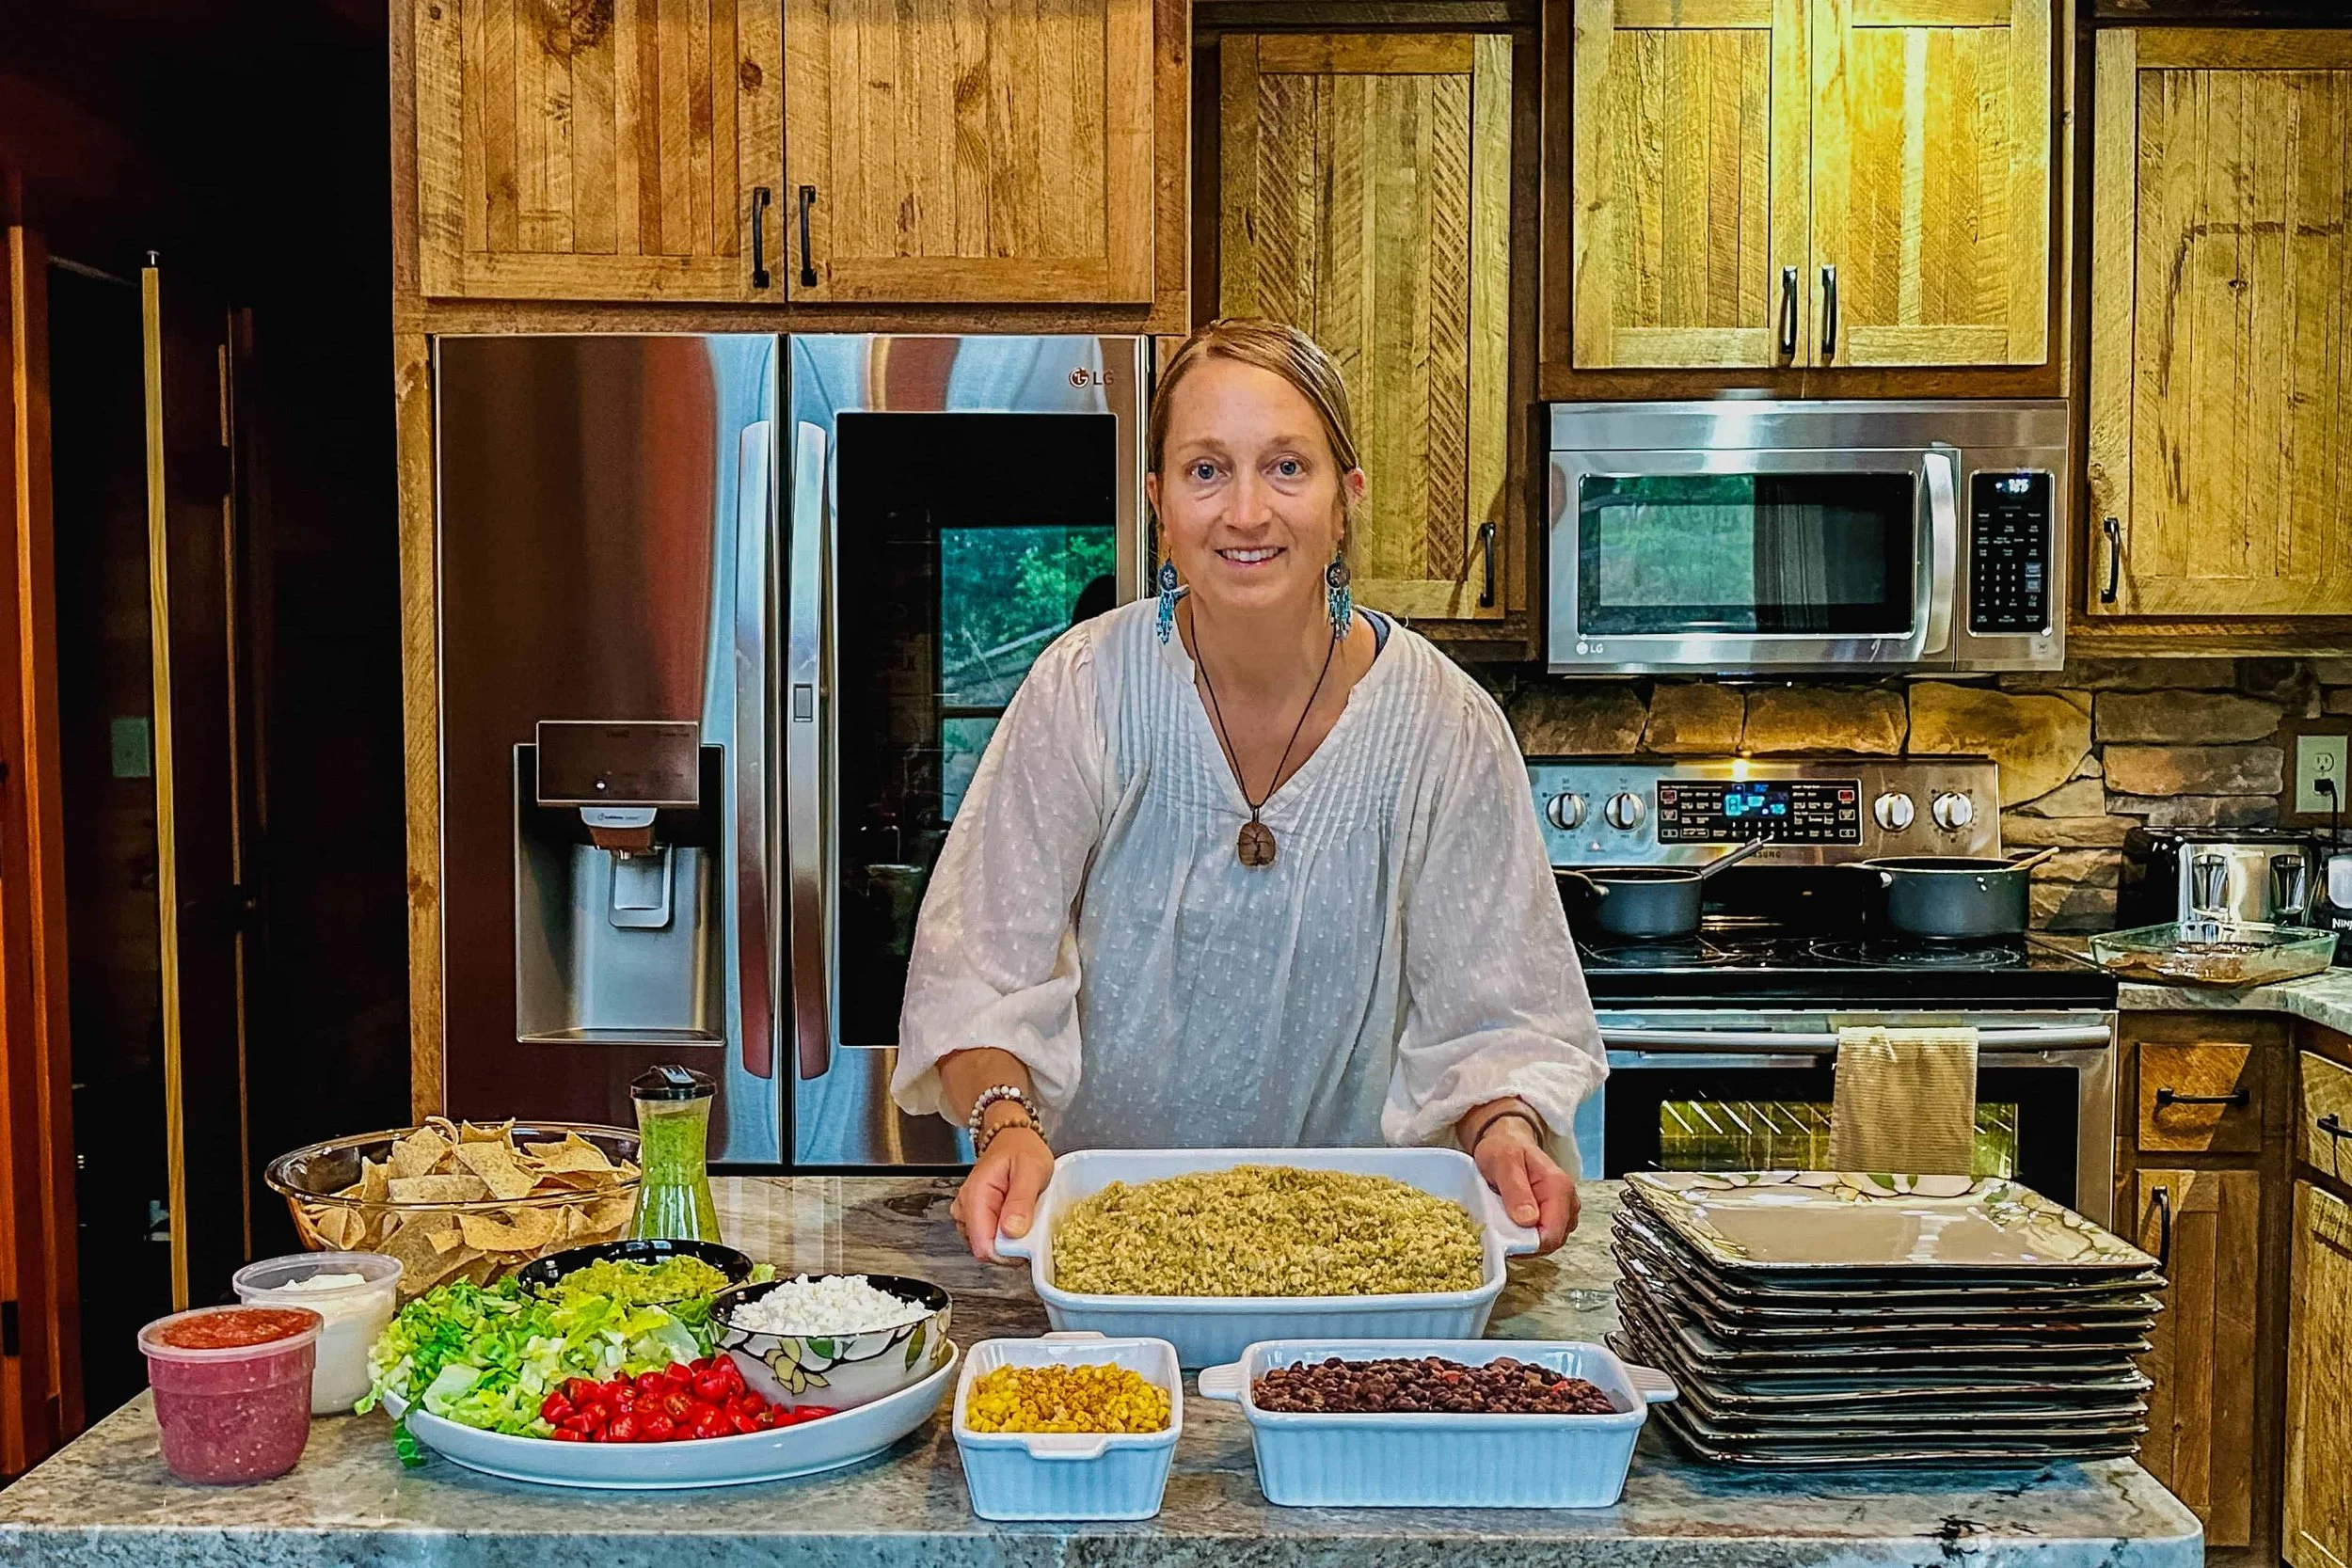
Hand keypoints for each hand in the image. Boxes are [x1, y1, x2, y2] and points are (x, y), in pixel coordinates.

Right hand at [949, 1125, 1053, 1262]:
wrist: (1013, 1138)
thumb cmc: (1022, 1149)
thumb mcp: (1030, 1169)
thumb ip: (1021, 1200)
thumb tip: (1012, 1231)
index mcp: (975, 1196)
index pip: (982, 1245)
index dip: (1008, 1253)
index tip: (1029, 1243)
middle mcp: (965, 1208)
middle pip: (985, 1250)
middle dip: (1011, 1248)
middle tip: (1033, 1225)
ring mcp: (968, 1215)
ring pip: (988, 1248)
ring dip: (1010, 1243)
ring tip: (1027, 1218)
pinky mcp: (975, 1218)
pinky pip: (990, 1239)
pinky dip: (1007, 1237)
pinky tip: (1018, 1220)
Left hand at [1471, 1117, 1577, 1254]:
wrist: (1508, 1142)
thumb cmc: (1505, 1149)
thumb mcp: (1504, 1163)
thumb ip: (1516, 1191)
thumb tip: (1529, 1221)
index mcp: (1559, 1188)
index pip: (1552, 1234)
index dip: (1528, 1244)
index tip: (1504, 1238)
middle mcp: (1568, 1202)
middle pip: (1551, 1242)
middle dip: (1525, 1243)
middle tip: (1498, 1228)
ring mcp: (1564, 1211)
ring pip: (1547, 1243)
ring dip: (1524, 1240)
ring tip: (1503, 1222)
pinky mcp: (1555, 1217)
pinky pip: (1543, 1237)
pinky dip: (1525, 1237)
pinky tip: (1511, 1223)